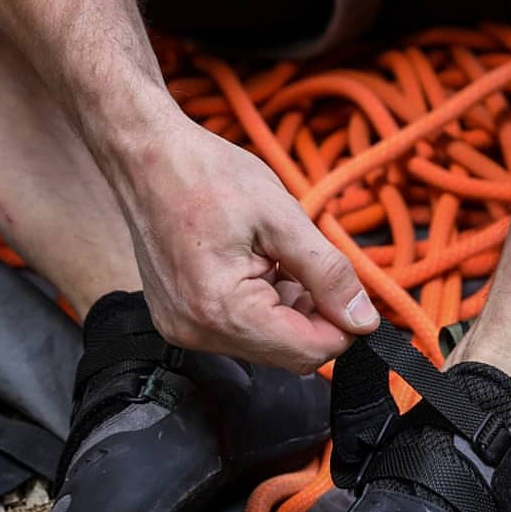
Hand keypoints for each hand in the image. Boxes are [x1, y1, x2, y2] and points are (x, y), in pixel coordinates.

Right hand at [115, 113, 378, 371]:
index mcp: (222, 310)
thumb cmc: (207, 175)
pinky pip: (240, 331)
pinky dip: (263, 306)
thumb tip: (364, 322)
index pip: (307, 352)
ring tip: (276, 257)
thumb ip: (328, 274)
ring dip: (289, 309)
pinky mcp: (179, 320)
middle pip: (288, 354)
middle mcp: (197, 332)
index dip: (343, 327)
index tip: (351, 294)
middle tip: (313, 267)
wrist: (146, 157)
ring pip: (267, 344)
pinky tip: (257, 265)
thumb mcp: (283, 218)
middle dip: (315, 317)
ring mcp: (183, 329)